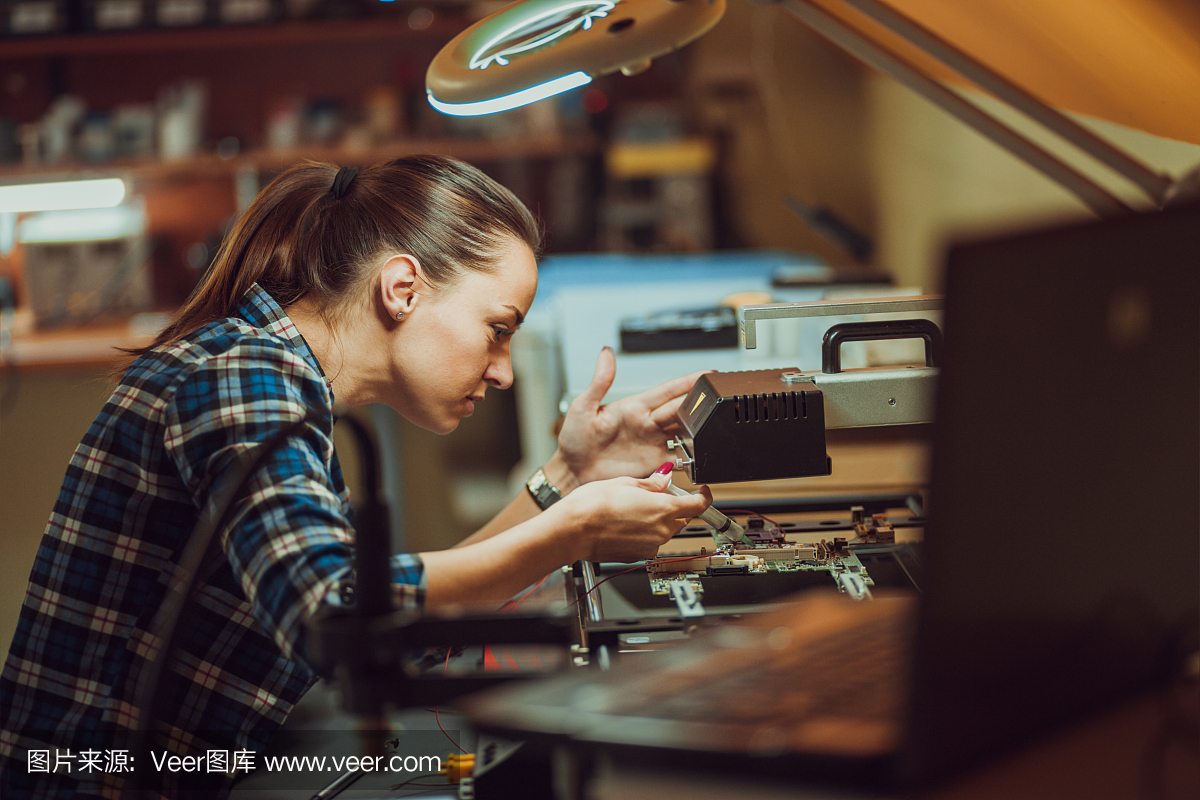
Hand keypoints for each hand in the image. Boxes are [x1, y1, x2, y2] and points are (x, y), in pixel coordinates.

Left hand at [555, 347, 707, 486]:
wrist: (572, 472)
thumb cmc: (574, 440)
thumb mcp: (583, 407)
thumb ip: (599, 382)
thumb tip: (605, 353)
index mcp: (634, 407)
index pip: (667, 391)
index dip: (688, 382)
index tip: (707, 374)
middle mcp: (648, 424)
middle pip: (681, 410)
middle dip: (700, 404)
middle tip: (716, 399)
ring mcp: (653, 444)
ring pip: (685, 432)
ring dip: (699, 428)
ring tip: (714, 424)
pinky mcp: (654, 465)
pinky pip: (680, 459)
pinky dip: (692, 456)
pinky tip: (700, 452)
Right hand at [556, 473, 712, 562]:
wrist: (571, 531)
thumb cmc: (592, 506)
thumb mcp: (625, 483)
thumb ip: (651, 484)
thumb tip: (664, 479)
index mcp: (664, 510)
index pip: (698, 505)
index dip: (703, 496)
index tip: (702, 491)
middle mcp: (661, 531)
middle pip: (680, 518)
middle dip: (672, 507)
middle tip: (652, 495)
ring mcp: (650, 546)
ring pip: (663, 531)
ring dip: (655, 520)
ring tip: (630, 509)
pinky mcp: (637, 556)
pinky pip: (648, 542)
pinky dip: (642, 533)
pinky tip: (623, 523)